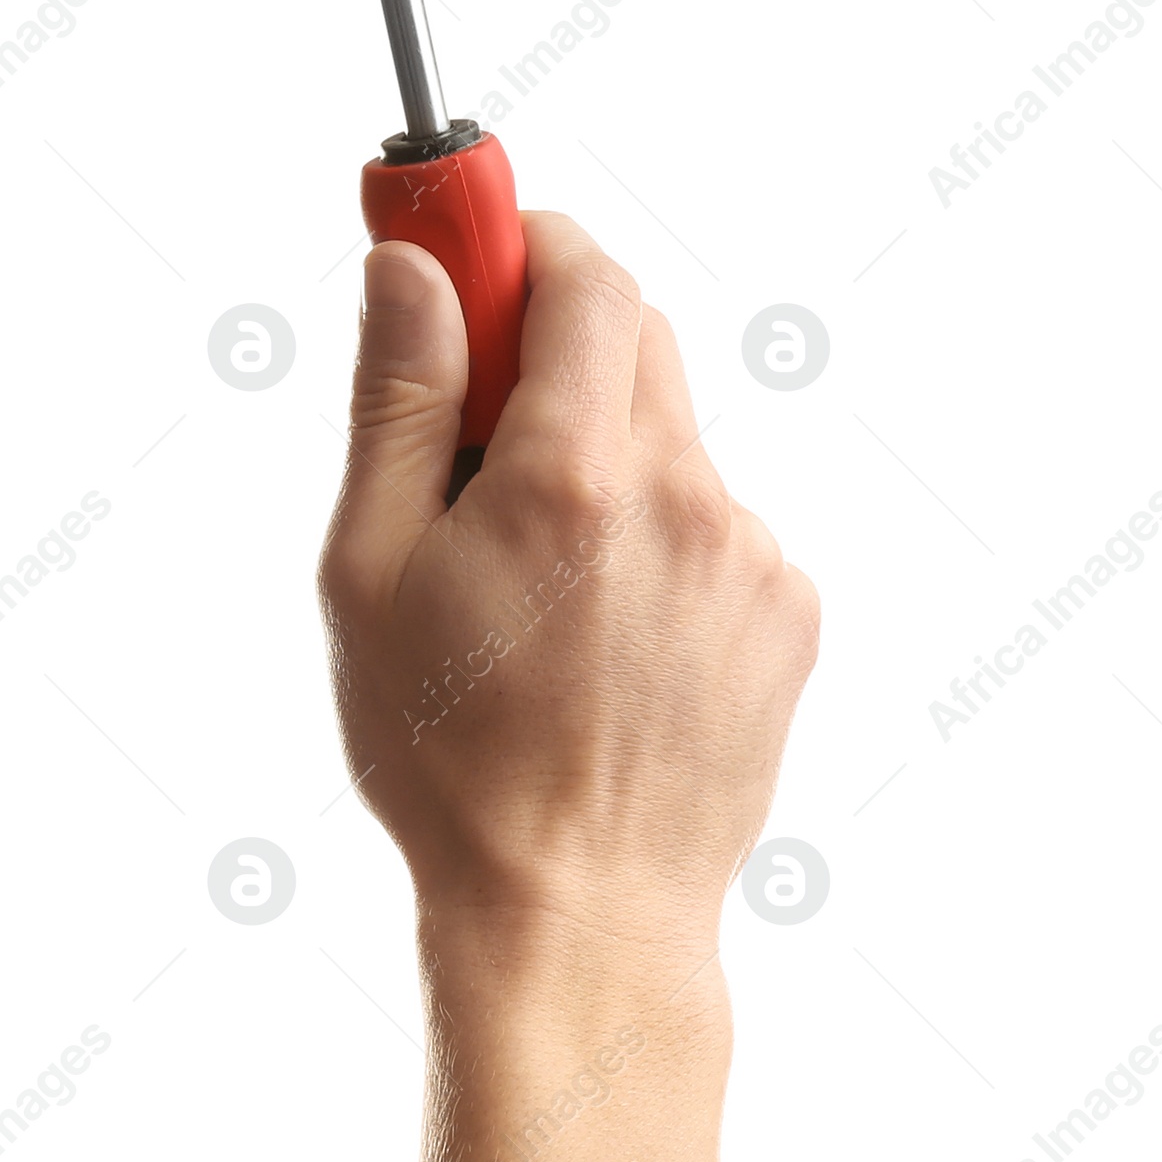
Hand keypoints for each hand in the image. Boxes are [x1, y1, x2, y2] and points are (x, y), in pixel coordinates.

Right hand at [319, 213, 818, 949]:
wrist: (577, 918)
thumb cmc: (449, 762)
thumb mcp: (371, 574)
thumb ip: (398, 401)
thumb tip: (410, 268)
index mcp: (573, 477)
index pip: (583, 275)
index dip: (522, 243)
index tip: (470, 251)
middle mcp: (686, 498)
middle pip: (634, 340)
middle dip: (552, 351)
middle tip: (474, 431)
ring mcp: (752, 558)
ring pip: (672, 441)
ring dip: (604, 464)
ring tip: (538, 592)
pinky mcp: (789, 614)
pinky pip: (715, 527)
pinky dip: (658, 543)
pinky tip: (603, 641)